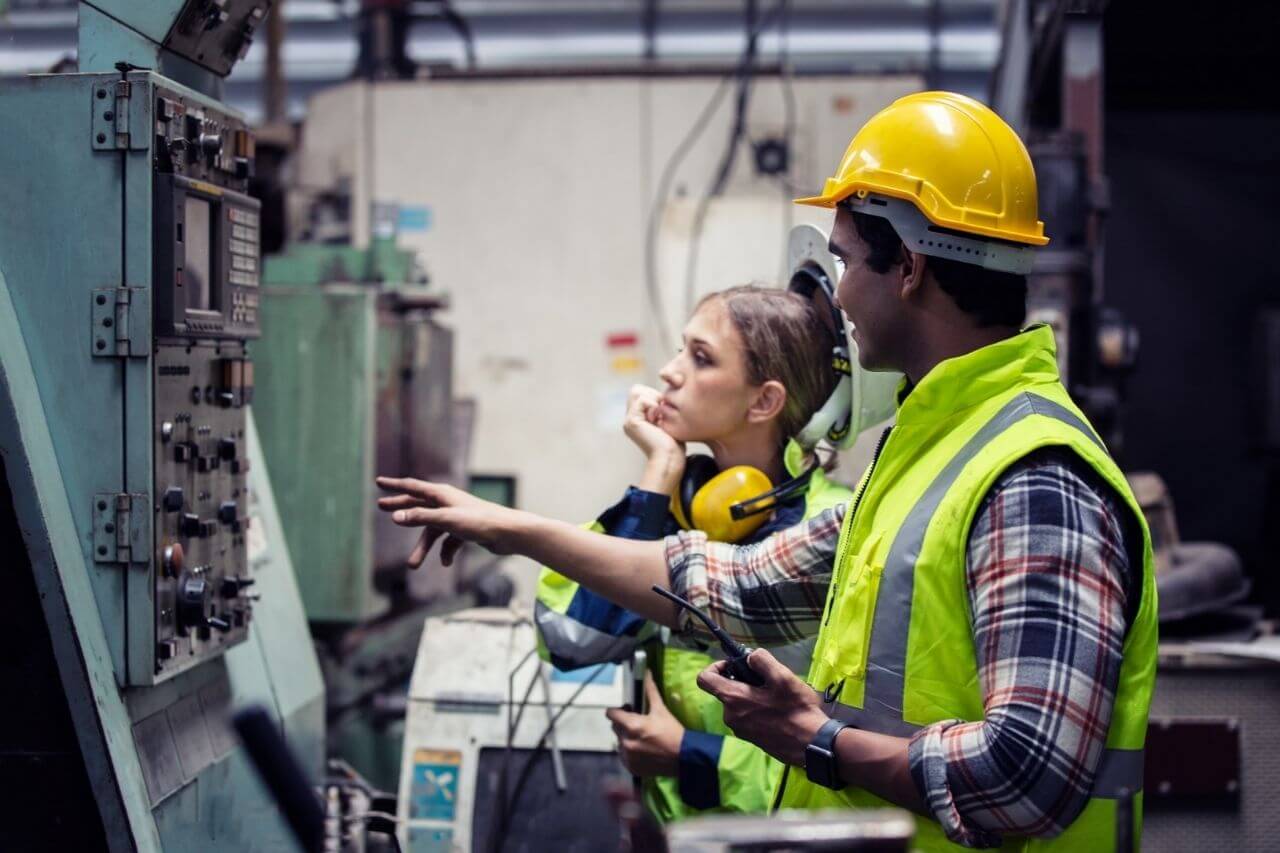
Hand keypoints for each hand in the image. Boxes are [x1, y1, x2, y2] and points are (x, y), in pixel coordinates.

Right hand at [375, 476, 519, 567]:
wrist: (508, 533)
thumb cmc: (479, 522)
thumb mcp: (446, 520)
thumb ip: (420, 518)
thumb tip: (395, 517)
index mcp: (442, 494)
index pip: (412, 487)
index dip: (394, 485)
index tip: (378, 481)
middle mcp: (448, 503)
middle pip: (418, 505)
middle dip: (401, 507)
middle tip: (381, 506)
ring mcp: (456, 517)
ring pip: (432, 531)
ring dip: (423, 547)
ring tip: (412, 565)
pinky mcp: (465, 531)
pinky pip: (448, 542)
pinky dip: (445, 552)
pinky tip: (445, 563)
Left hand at [604, 673, 684, 777]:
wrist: (684, 757)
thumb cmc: (672, 731)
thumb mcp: (661, 710)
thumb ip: (650, 691)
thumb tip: (647, 672)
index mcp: (631, 726)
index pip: (611, 714)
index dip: (618, 710)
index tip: (627, 710)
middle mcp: (626, 742)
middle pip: (615, 728)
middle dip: (624, 724)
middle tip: (638, 723)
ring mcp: (628, 757)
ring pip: (619, 742)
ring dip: (627, 738)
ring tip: (643, 738)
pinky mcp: (631, 768)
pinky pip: (624, 756)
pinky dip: (631, 752)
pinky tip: (644, 749)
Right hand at [623, 385, 682, 461]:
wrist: (669, 459)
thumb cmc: (673, 445)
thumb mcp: (667, 422)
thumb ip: (660, 409)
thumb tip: (662, 396)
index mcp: (637, 419)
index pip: (640, 392)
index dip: (654, 396)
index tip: (664, 412)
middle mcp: (630, 418)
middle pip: (636, 389)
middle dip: (652, 395)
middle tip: (661, 413)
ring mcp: (629, 420)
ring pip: (637, 392)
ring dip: (653, 400)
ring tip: (659, 417)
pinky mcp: (631, 421)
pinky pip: (642, 400)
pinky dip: (653, 406)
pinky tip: (657, 420)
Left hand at [695, 649, 827, 767]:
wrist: (812, 745)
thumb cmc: (797, 709)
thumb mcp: (783, 676)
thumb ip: (761, 660)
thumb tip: (750, 657)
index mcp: (733, 699)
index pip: (704, 679)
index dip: (715, 666)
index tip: (734, 665)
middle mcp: (730, 716)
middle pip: (725, 690)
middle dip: (742, 680)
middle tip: (767, 680)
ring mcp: (740, 730)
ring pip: (738, 703)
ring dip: (752, 695)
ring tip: (777, 696)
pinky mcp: (752, 739)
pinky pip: (747, 716)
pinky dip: (757, 709)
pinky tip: (779, 711)